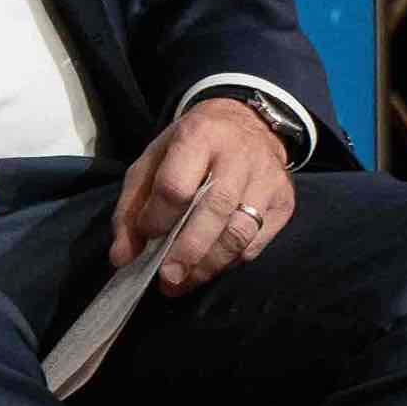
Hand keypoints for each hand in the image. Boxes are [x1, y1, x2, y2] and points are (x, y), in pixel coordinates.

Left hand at [114, 95, 296, 294]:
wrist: (248, 123)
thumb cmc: (191, 147)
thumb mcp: (152, 162)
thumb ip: (131, 208)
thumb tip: (122, 257)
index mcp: (199, 136)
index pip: (176, 186)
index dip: (158, 218)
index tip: (146, 236)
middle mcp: (239, 156)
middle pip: (214, 211)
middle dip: (188, 252)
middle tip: (168, 278)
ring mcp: (267, 179)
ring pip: (240, 232)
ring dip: (209, 265)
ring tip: (183, 282)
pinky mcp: (285, 201)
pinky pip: (258, 242)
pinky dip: (231, 260)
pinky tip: (210, 267)